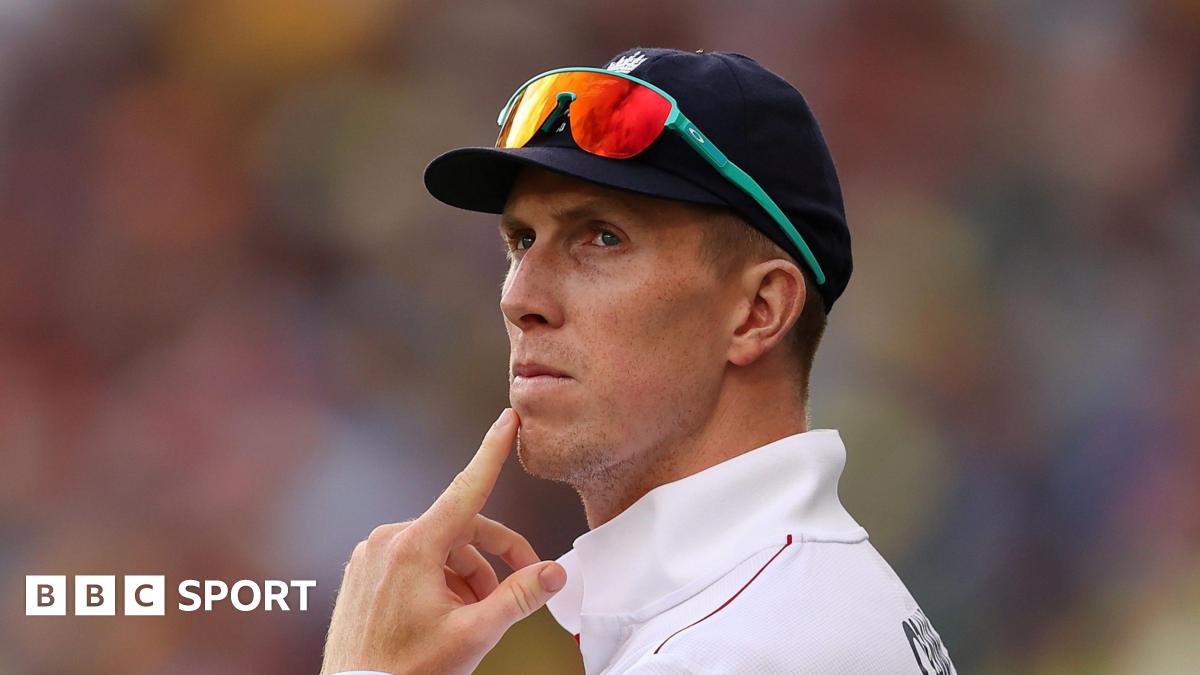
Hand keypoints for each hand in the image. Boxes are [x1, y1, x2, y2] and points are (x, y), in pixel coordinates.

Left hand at [319, 408, 566, 674]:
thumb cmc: (409, 672)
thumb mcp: (474, 635)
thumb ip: (519, 597)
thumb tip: (555, 572)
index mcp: (414, 546)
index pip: (466, 488)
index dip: (492, 452)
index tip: (507, 419)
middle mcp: (388, 541)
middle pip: (461, 530)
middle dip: (494, 558)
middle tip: (521, 586)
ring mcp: (371, 556)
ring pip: (438, 549)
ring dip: (468, 575)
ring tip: (477, 615)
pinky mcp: (362, 573)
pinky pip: (413, 561)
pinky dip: (439, 580)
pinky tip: (446, 613)